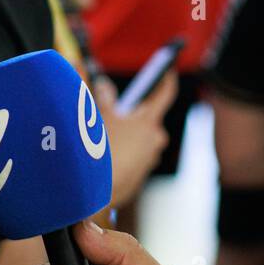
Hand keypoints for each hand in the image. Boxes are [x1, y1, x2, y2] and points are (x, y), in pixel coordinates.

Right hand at [94, 70, 176, 208]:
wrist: (95, 193)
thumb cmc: (98, 150)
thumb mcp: (97, 116)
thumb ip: (101, 95)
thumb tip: (100, 81)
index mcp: (149, 122)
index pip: (164, 94)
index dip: (166, 79)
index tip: (168, 71)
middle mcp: (155, 140)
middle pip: (148, 118)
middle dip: (132, 111)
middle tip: (115, 106)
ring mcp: (148, 159)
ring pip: (139, 138)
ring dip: (126, 132)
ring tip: (104, 131)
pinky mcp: (140, 175)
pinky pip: (133, 155)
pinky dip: (122, 149)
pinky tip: (104, 152)